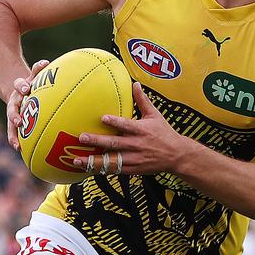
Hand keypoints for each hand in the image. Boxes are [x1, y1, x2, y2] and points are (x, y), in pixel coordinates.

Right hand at [6, 59, 49, 150]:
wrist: (20, 89)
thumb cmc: (33, 83)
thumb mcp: (34, 75)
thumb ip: (38, 69)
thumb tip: (45, 62)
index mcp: (20, 88)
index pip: (20, 85)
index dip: (23, 85)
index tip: (27, 88)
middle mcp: (14, 101)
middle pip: (12, 107)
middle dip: (15, 114)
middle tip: (18, 121)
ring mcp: (13, 112)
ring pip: (11, 123)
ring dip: (14, 133)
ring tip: (17, 144)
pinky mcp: (14, 122)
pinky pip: (13, 132)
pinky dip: (15, 140)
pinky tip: (19, 149)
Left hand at [74, 82, 191, 174]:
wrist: (176, 156)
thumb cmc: (164, 133)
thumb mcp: (155, 115)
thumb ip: (142, 100)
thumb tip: (135, 84)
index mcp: (141, 130)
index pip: (127, 125)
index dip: (115, 122)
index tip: (102, 118)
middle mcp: (136, 145)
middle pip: (114, 143)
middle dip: (97, 141)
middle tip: (82, 137)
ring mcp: (134, 159)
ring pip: (111, 161)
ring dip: (93, 161)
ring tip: (77, 159)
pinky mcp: (133, 170)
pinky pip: (115, 170)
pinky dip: (101, 170)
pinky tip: (88, 169)